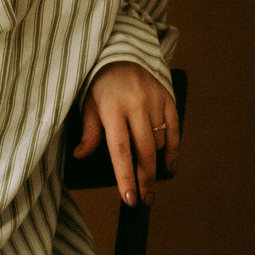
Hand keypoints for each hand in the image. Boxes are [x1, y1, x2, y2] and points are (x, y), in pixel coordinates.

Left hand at [72, 61, 179, 206]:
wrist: (122, 54)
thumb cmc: (100, 85)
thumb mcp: (88, 105)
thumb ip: (89, 132)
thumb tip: (80, 155)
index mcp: (112, 109)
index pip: (120, 150)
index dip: (126, 177)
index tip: (130, 198)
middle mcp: (136, 106)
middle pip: (144, 151)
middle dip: (145, 180)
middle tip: (144, 200)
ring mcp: (155, 102)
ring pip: (159, 143)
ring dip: (154, 162)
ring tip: (146, 175)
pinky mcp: (168, 99)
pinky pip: (174, 130)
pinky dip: (173, 151)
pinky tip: (169, 167)